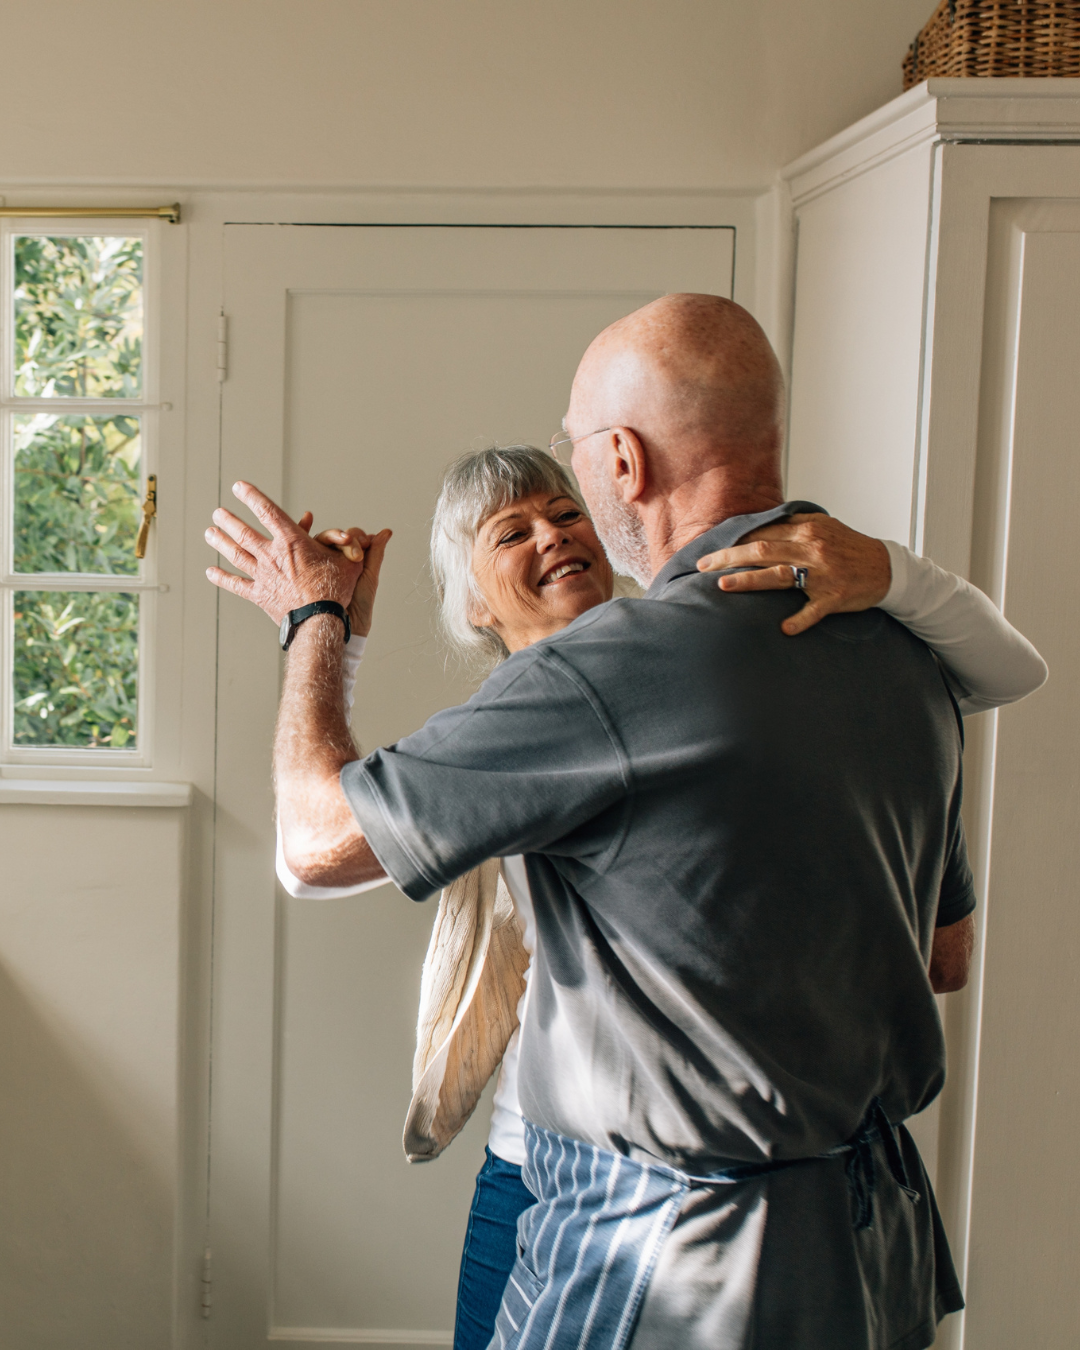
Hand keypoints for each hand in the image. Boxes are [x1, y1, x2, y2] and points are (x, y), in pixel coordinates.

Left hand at [204, 481, 362, 624]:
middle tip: (217, 512)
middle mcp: (272, 555)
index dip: (252, 496)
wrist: (319, 621)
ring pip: (236, 554)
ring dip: (221, 542)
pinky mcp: (259, 595)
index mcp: (292, 542)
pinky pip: (237, 585)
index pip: (268, 511)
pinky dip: (222, 578)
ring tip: (209, 533)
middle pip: (244, 533)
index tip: (239, 486)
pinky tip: (210, 571)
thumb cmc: (336, 591)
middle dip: (229, 520)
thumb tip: (380, 535)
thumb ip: (354, 546)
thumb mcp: (349, 563)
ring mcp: (263, 575)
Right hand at [310, 524, 391, 637]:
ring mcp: (317, 564)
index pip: (351, 537)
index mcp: (350, 559)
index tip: (365, 543)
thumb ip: (375, 554)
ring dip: (330, 536)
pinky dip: (302, 529)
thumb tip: (385, 532)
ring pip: (319, 541)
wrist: (341, 627)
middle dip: (345, 538)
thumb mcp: (369, 577)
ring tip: (341, 539)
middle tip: (352, 547)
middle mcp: (333, 559)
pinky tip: (306, 518)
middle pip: (335, 537)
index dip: (357, 537)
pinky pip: (301, 548)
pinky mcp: (304, 569)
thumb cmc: (358, 607)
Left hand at [696, 513, 891, 635]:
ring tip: (723, 586)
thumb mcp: (824, 526)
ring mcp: (823, 574)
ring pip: (779, 576)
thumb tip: (761, 522)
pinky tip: (784, 629)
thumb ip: (793, 523)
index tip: (711, 549)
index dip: (734, 540)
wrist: (886, 568)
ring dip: (749, 581)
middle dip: (729, 557)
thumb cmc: (850, 548)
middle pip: (762, 550)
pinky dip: (799, 620)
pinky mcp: (834, 597)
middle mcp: (811, 549)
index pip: (762, 533)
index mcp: (807, 530)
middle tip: (703, 565)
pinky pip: (813, 611)